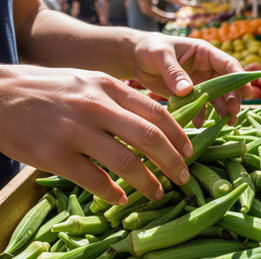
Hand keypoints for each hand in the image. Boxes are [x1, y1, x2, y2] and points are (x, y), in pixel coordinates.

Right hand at [0, 65, 192, 204]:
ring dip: (148, 182)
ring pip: (126, 162)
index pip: (157, 112)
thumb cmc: (49, 89)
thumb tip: (153, 123)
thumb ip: (120, 99)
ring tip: (158, 192)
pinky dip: (112, 193)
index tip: (190, 151)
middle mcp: (96, 106)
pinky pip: (93, 180)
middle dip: (173, 161)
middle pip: (149, 138)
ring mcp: (75, 131)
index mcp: (108, 87)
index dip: (179, 135)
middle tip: (183, 177)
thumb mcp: (89, 82)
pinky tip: (121, 199)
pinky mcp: (53, 155)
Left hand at [131, 33, 252, 125]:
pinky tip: (199, 124)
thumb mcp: (160, 56)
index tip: (247, 92)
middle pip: (226, 84)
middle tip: (233, 113)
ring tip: (227, 123)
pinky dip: (201, 115)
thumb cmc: (150, 48)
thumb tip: (187, 91)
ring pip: (216, 98)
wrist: (135, 58)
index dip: (239, 78)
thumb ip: (174, 72)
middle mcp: (206, 68)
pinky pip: (200, 107)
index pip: (228, 64)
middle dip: (232, 98)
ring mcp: (199, 83)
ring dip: (222, 110)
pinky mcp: (190, 96)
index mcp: (204, 53)